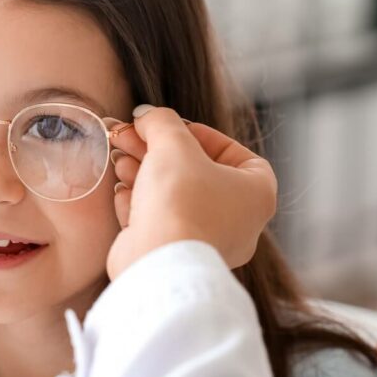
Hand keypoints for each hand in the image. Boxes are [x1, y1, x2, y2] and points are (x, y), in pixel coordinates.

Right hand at [105, 105, 276, 278]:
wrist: (158, 261)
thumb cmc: (180, 201)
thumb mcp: (173, 145)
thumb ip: (162, 122)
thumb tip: (147, 115)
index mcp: (257, 192)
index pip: (232, 151)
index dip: (197, 133)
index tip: (168, 127)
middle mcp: (239, 220)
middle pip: (195, 171)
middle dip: (157, 150)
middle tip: (130, 135)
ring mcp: (207, 241)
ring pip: (174, 196)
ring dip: (144, 173)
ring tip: (120, 156)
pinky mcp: (176, 256)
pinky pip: (161, 221)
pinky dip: (140, 203)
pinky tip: (122, 189)